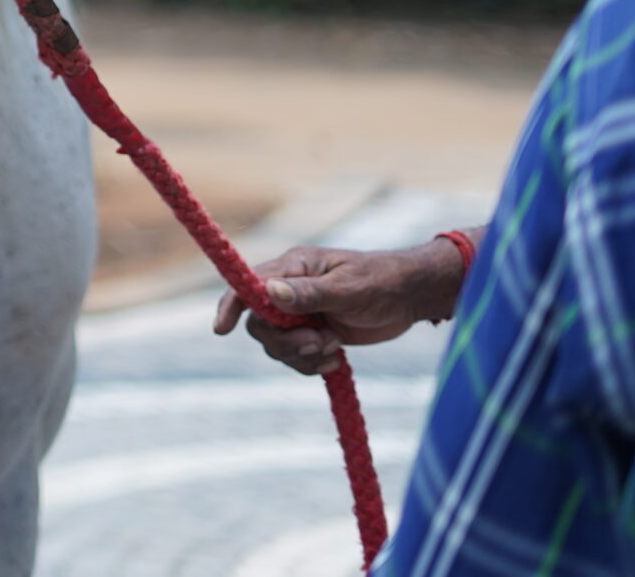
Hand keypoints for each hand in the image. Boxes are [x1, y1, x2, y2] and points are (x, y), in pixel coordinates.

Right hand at [210, 238, 470, 374]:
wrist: (411, 297)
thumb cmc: (382, 281)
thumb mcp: (348, 287)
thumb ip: (309, 293)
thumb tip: (268, 292)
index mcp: (292, 268)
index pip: (248, 285)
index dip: (230, 306)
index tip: (222, 330)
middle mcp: (289, 291)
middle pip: (259, 323)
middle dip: (284, 341)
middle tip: (318, 343)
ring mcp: (301, 314)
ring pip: (276, 344)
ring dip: (301, 354)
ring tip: (333, 348)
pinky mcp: (314, 334)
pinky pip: (296, 358)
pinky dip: (311, 364)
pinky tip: (336, 360)